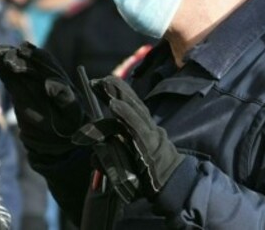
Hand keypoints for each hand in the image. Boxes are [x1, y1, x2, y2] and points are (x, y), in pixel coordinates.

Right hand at [0, 42, 83, 155]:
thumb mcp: (71, 112)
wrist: (58, 137)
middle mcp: (43, 76)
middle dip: (16, 55)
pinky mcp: (18, 89)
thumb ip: (64, 97)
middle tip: (3, 54)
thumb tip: (51, 82)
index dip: (34, 56)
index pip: (46, 61)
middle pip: (28, 60)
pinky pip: (8, 76)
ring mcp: (30, 82)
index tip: (22, 51)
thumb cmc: (69, 125)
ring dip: (5, 57)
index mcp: (57, 77)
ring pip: (16, 65)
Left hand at [88, 76, 184, 194]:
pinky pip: (137, 126)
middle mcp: (147, 127)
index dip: (114, 93)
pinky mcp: (151, 144)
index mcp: (142, 129)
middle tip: (96, 79)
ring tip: (105, 83)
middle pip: (130, 103)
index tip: (96, 83)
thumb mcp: (126, 164)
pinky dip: (126, 114)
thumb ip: (110, 157)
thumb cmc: (148, 175)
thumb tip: (92, 157)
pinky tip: (114, 104)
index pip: (127, 106)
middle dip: (114, 89)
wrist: (171, 185)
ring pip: (134, 109)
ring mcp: (150, 134)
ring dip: (119, 95)